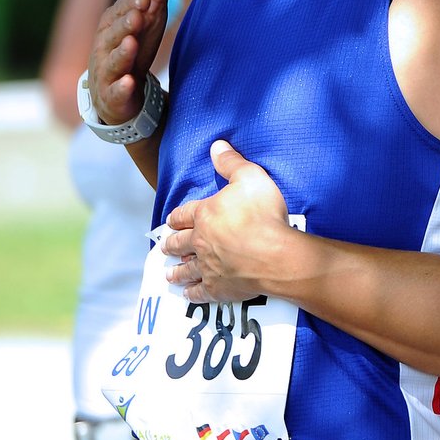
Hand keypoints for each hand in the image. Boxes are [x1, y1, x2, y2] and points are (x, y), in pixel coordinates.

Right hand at [87, 0, 180, 125]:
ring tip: (132, 44)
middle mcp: (107, 44)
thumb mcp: (151, 13)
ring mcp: (108, 70)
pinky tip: (131, 83)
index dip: (133, 3)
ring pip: (113, 60)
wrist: (120, 90)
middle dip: (125, 24)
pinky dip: (122, 87)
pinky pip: (116, 91)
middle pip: (114, 33)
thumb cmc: (136, 42)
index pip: (122, 9)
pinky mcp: (114, 95)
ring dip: (122, 52)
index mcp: (114, 22)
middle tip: (139, 15)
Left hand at [163, 140, 289, 302]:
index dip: (177, 217)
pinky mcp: (217, 288)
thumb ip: (231, 162)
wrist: (274, 254)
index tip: (171, 221)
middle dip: (171, 244)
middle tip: (164, 246)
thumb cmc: (263, 214)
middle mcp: (200, 241)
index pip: (184, 214)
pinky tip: (188, 293)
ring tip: (169, 273)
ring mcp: (207, 267)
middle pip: (179, 243)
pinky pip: (199, 292)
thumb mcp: (251, 177)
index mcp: (205, 215)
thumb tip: (216, 145)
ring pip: (185, 269)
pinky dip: (192, 293)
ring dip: (176, 271)